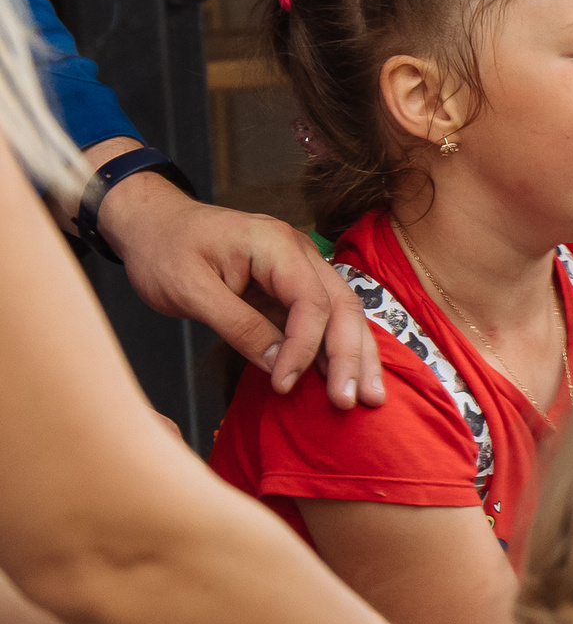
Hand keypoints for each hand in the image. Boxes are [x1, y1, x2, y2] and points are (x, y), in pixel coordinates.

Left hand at [99, 172, 383, 408]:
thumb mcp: (190, 290)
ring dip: (357, 355)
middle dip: (352, 355)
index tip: (284, 384)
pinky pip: (323, 319)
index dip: (304, 347)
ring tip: (370, 396)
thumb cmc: (164, 250)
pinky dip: (335, 349)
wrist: (152, 223)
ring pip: (343, 313)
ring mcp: (300, 270)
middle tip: (356, 400)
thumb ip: (238, 326)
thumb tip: (278, 365)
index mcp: (276, 245)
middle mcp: (300, 254)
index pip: (310, 302)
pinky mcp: (291, 288)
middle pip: (343, 306)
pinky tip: (344, 377)